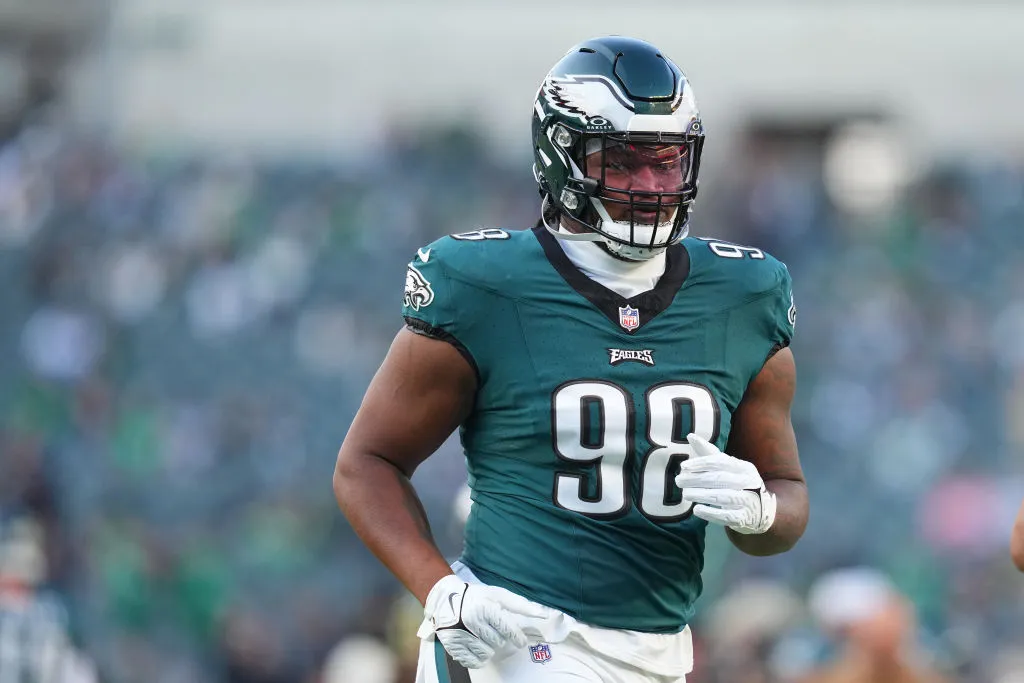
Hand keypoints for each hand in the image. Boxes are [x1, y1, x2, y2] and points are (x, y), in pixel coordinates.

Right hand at [416, 574, 547, 668]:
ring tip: (482, 636)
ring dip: (488, 648)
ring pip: (486, 653)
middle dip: (498, 638)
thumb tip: (545, 613)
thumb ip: (521, 605)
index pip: (507, 629)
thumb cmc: (476, 596)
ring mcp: (461, 634)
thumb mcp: (498, 594)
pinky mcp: (452, 645)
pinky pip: (473, 662)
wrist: (445, 599)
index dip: (517, 637)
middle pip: (497, 642)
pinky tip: (475, 646)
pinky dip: (477, 657)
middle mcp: (472, 621)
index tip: (520, 641)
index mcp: (485, 607)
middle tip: (491, 629)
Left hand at [675, 434, 775, 534]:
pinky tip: (696, 510)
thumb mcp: (727, 468)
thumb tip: (690, 436)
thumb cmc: (737, 484)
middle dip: (697, 480)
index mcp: (743, 467)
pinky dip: (710, 513)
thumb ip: (709, 453)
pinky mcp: (744, 518)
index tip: (683, 466)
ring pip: (723, 497)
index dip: (701, 463)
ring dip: (701, 495)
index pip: (721, 462)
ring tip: (685, 495)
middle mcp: (749, 482)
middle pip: (720, 479)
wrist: (760, 510)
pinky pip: (726, 516)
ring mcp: (748, 501)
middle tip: (678, 481)